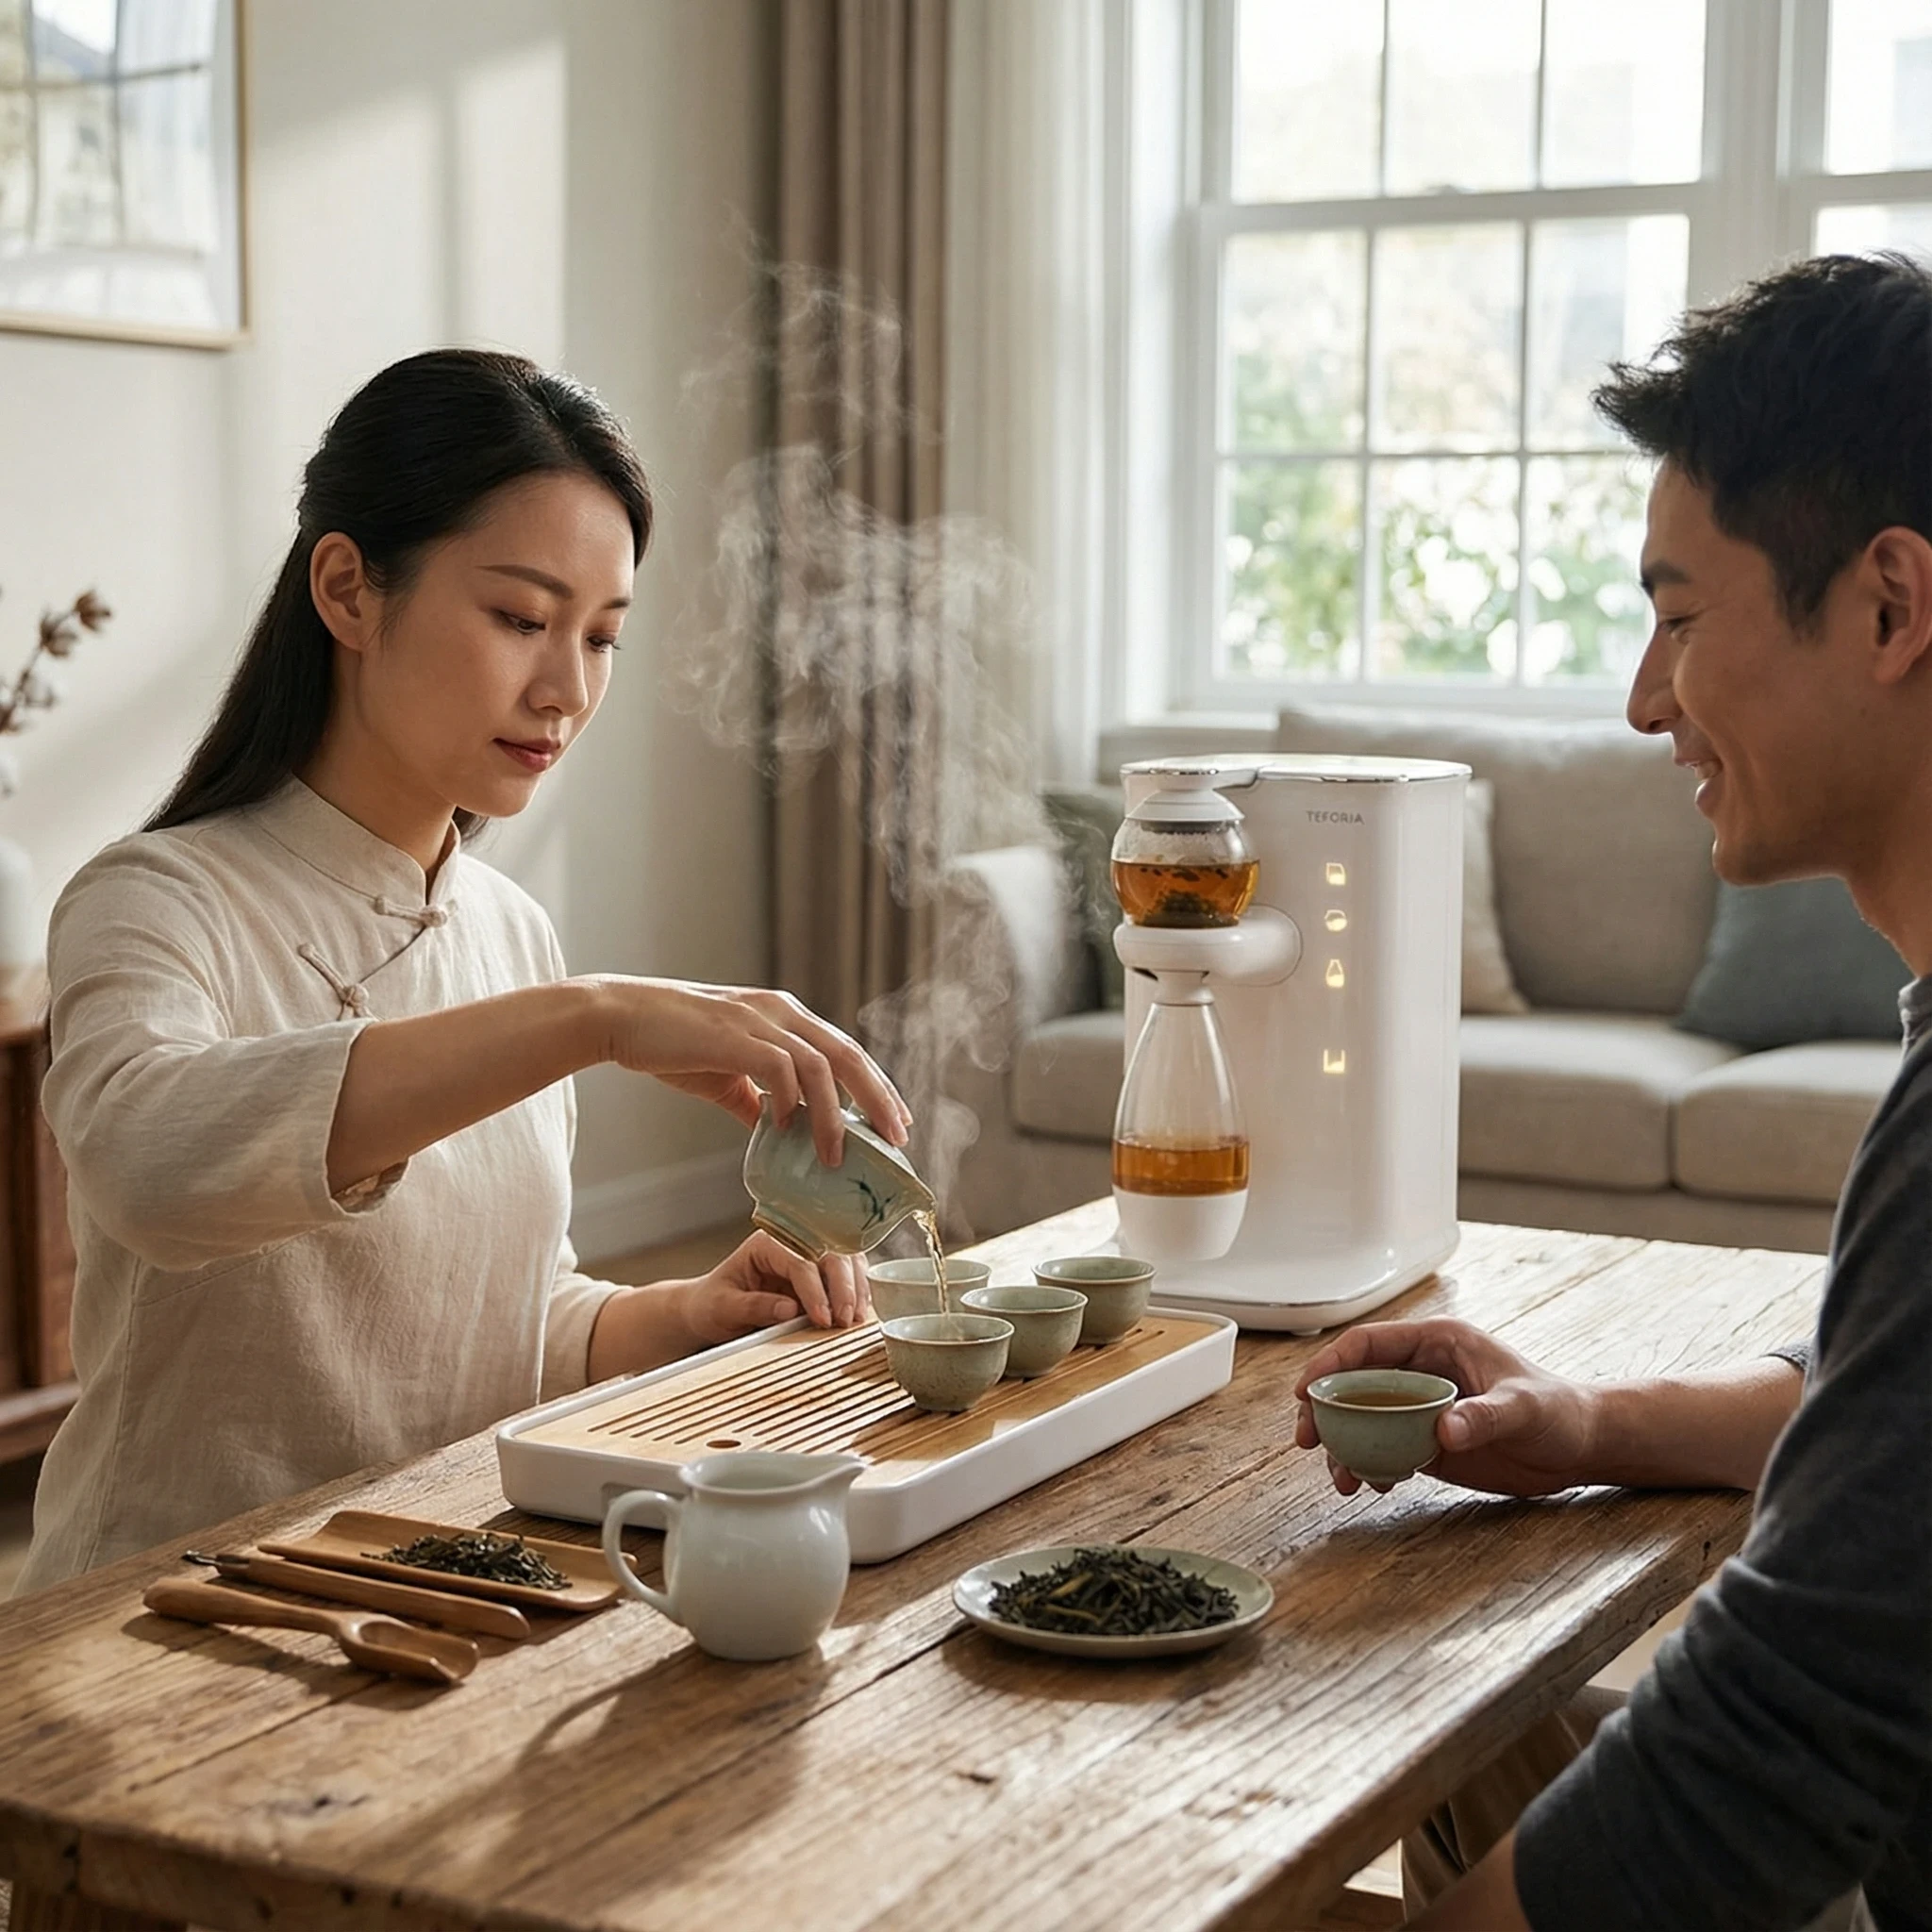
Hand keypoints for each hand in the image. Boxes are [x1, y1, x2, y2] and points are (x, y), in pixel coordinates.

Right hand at [588, 978, 910, 1164]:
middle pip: (849, 1054)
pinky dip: (789, 1101)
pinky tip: (786, 1130)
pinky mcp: (735, 1034)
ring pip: (821, 1066)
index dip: (876, 1084)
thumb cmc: (670, 1042)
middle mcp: (781, 1012)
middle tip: (897, 1138)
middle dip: (878, 1098)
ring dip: (835, 1114)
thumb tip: (778, 1132)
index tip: (895, 1120)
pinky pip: (778, 1069)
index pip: (846, 1050)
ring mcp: (759, 1020)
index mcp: (784, 1017)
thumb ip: (756, 1098)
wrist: (620, 1017)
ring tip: (839, 1155)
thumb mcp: (725, 1073)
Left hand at [676, 1232, 870, 1344]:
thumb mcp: (723, 1308)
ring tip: (856, 1320)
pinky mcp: (821, 1276)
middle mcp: (794, 1244)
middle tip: (844, 1322)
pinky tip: (860, 1314)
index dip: (815, 1289)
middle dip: (843, 1288)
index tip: (823, 1319)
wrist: (711, 1311)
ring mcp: (810, 1258)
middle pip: (831, 1255)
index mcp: (767, 1244)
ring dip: (857, 1289)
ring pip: (847, 1261)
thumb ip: (753, 1307)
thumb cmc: (713, 1305)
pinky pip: (849, 1276)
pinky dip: (859, 1293)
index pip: (800, 1260)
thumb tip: (789, 1309)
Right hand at [1293, 1318, 1598, 1498]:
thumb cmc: (1560, 1412)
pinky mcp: (1428, 1441)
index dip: (1331, 1364)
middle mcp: (1422, 1371)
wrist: (1581, 1447)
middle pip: (1354, 1382)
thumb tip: (1445, 1428)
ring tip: (1340, 1477)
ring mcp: (1422, 1407)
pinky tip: (1370, 1484)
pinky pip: (1383, 1448)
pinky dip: (1368, 1464)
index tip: (1307, 1390)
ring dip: (1343, 1444)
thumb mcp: (1525, 1409)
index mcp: (1438, 1343)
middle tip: (1307, 1437)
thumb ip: (1485, 1416)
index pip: (1369, 1345)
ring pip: (1363, 1418)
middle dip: (1324, 1408)